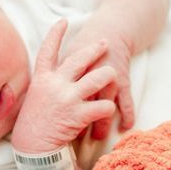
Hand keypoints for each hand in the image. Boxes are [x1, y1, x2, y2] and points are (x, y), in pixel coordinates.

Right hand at [11, 19, 117, 153]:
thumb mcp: (35, 98)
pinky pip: (103, 105)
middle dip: (94, 48)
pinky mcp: (78, 114)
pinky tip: (109, 109)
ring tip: (113, 75)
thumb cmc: (33, 125)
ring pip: (98, 78)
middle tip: (105, 42)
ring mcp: (67, 98)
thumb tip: (57, 74)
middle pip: (79, 59)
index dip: (55, 34)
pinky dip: (109, 107)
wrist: (32, 148)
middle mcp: (55, 84)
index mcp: (42, 79)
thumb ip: (47, 84)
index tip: (63, 21)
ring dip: (109, 76)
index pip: (47, 50)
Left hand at [58, 20, 135, 140]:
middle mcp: (86, 72)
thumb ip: (53, 78)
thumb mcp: (63, 59)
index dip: (57, 114)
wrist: (108, 31)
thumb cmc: (81, 48)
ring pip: (104, 105)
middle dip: (79, 122)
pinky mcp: (122, 79)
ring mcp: (106, 76)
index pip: (58, 94)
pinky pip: (126, 101)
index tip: (52, 132)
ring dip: (102, 123)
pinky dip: (127, 115)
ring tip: (97, 136)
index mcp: (67, 67)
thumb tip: (43, 104)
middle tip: (74, 138)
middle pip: (82, 103)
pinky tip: (125, 127)